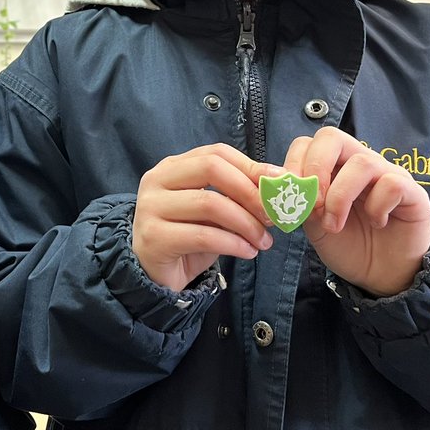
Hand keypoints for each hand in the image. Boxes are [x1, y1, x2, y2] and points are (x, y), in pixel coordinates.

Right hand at [132, 143, 275, 290]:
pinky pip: (203, 236)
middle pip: (211, 169)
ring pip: (210, 203)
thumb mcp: (213, 212)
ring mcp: (151, 207)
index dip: (250, 166)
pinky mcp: (154, 237)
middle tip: (273, 214)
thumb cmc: (187, 238)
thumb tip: (276, 185)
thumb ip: (234, 195)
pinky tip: (248, 252)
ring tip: (263, 240)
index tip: (279, 183)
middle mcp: (157, 180)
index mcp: (172, 167)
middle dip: (249, 191)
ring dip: (246, 223)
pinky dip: (234, 244)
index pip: (215, 153)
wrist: (155, 275)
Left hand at [286, 127, 429, 296]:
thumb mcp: (313, 224)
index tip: (290, 199)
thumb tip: (278, 183)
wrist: (382, 275)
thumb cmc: (347, 244)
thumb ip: (299, 201)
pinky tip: (376, 223)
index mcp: (332, 166)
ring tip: (334, 225)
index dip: (293, 166)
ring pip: (362, 162)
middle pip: (332, 137)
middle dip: (314, 169)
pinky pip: (392, 184)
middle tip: (312, 204)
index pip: (307, 143)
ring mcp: (387, 174)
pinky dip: (377, 206)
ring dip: (340, 196)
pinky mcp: (412, 191)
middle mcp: (359, 162)